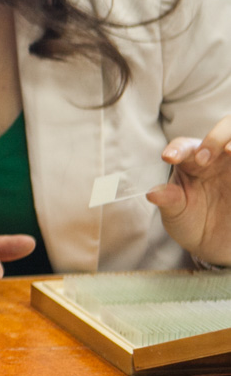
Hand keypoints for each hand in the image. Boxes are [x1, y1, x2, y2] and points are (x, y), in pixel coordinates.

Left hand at [152, 113, 230, 265]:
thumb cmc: (191, 223)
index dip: (177, 149)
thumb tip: (153, 193)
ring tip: (229, 152)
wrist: (215, 244)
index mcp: (192, 161)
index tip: (168, 159)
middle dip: (215, 138)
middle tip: (203, 159)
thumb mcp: (176, 213)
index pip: (184, 146)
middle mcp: (217, 159)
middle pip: (222, 131)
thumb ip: (168, 201)